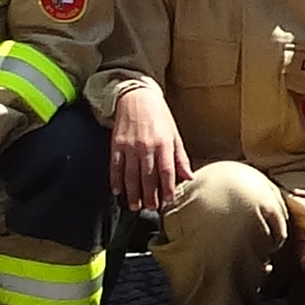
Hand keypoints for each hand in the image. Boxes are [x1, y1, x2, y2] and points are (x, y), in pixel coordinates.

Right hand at [104, 81, 189, 217]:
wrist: (137, 96)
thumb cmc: (159, 116)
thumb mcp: (175, 134)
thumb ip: (181, 158)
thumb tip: (189, 177)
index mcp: (164, 143)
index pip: (166, 171)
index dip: (167, 188)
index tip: (168, 200)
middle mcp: (146, 146)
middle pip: (148, 177)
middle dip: (149, 195)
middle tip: (151, 208)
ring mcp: (129, 146)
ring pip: (131, 175)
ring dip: (133, 192)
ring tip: (135, 205)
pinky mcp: (116, 144)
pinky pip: (115, 166)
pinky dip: (116, 180)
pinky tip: (117, 191)